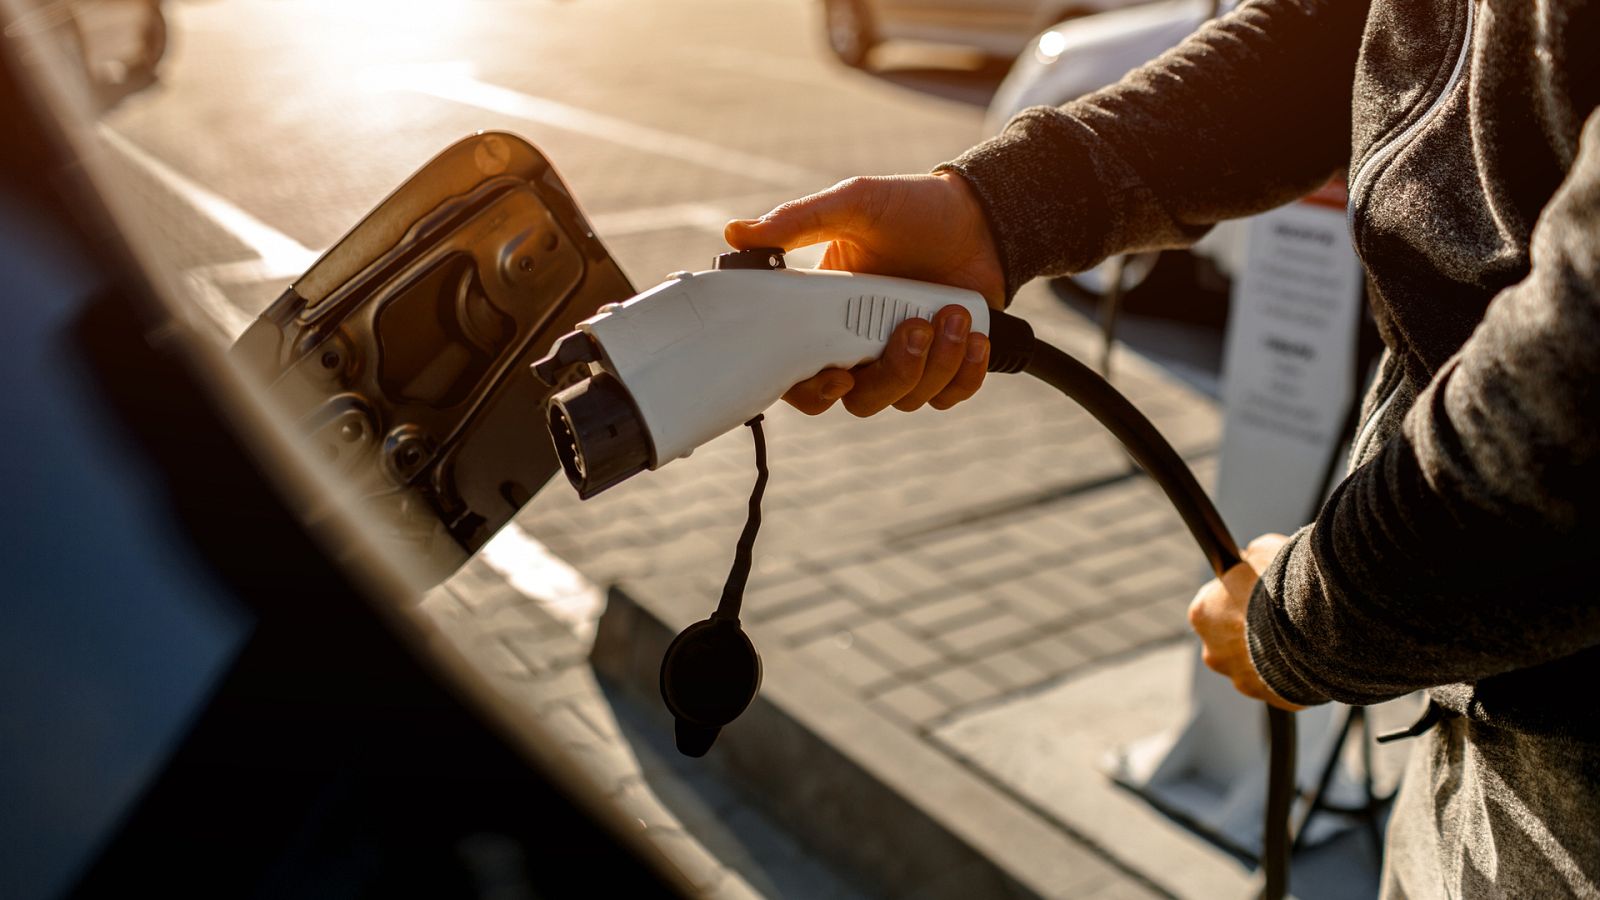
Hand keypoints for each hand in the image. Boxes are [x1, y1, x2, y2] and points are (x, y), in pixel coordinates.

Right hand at [724, 173, 1003, 415]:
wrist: (979, 215)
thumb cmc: (911, 208)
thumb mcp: (852, 205)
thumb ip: (798, 222)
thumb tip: (737, 233)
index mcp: (828, 316)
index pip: (803, 376)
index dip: (814, 390)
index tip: (840, 374)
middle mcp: (863, 346)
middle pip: (860, 400)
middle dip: (892, 374)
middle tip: (916, 328)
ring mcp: (906, 358)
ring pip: (907, 399)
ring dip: (935, 363)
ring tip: (953, 313)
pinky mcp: (948, 364)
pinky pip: (950, 394)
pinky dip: (964, 373)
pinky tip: (971, 335)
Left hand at [1186, 533, 1304, 710]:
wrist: (1322, 622)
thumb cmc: (1286, 582)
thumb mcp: (1263, 550)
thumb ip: (1249, 559)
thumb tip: (1250, 558)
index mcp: (1202, 614)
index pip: (1212, 604)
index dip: (1236, 595)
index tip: (1256, 590)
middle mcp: (1214, 652)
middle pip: (1230, 638)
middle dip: (1252, 628)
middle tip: (1282, 613)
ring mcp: (1242, 680)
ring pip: (1257, 663)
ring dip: (1274, 652)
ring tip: (1303, 634)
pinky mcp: (1273, 698)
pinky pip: (1283, 682)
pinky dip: (1295, 671)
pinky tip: (1313, 655)